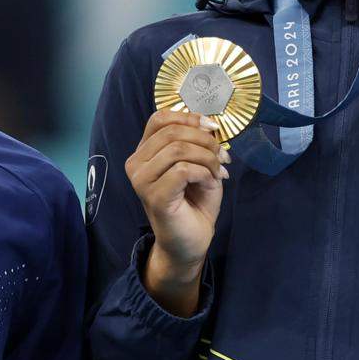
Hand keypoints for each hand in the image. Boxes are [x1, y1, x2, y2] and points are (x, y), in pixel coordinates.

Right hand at [125, 110, 227, 315]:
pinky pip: (183, 170)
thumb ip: (197, 143)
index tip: (212, 128)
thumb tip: (209, 125)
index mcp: (144, 152)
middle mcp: (136, 164)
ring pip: (178, 149)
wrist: (191, 241)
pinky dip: (204, 172)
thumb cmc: (194, 203)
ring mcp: (141, 181)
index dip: (189, 117)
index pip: (159, 119)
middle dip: (205, 140)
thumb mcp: (198, 164)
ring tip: (218, 171)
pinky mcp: (154, 196)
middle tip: (222, 156)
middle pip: (172, 132)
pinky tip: (210, 183)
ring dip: (207, 157)